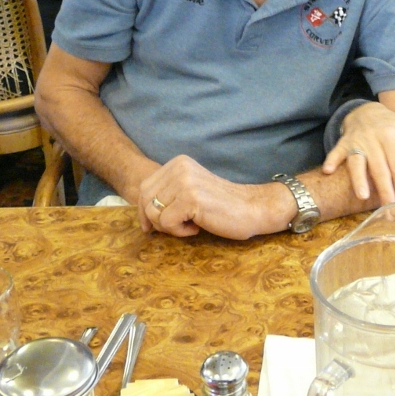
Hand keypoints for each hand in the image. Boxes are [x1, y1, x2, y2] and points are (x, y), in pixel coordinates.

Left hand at [138, 155, 290, 239]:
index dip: (144, 210)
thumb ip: (169, 193)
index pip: (144, 188)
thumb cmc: (222, 206)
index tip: (152, 226)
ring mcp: (185, 182)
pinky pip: (167, 223)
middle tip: (177, 226)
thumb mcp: (191, 190)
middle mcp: (180, 168)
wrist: (252, 209)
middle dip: (155, 221)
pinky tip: (197, 227)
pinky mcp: (191, 199)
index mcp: (178, 163)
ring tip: (190, 224)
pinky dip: (180, 232)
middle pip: (145, 201)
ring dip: (169, 227)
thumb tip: (141, 212)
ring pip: (154, 213)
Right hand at [321, 102, 394, 202]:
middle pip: (379, 168)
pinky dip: (331, 160)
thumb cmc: (392, 125)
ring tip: (363, 196)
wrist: (367, 110)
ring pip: (357, 161)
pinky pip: (336, 151)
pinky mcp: (343, 142)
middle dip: (384, 190)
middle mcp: (373, 139)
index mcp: (391, 136)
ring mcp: (357, 140)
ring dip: (359, 178)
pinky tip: (327, 171)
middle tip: (389, 209)